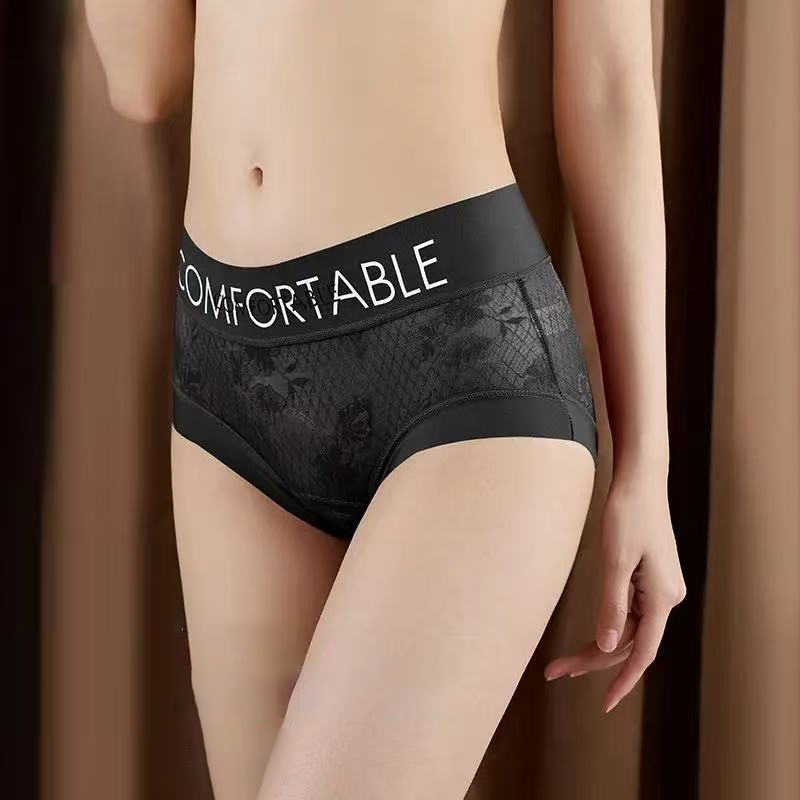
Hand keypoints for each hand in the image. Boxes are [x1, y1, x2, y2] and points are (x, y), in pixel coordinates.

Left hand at [544, 473, 685, 711]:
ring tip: (563, 662)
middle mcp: (666, 597)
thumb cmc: (628, 514)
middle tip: (556, 672)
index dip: (622, 681)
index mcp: (662, 597)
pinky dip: (608, 624)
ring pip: (628, 628)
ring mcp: (659, 588)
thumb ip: (612, 605)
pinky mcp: (650, 577)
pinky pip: (630, 611)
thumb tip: (606, 647)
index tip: (604, 707)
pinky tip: (589, 634)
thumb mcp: (615, 560)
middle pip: (630, 642)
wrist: (641, 480)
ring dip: (598, 645)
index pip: (642, 653)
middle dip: (594, 661)